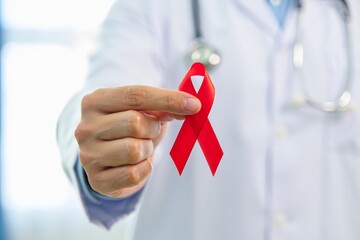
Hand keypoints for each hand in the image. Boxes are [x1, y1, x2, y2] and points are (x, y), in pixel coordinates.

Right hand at [75, 85, 200, 197]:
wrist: (109, 159)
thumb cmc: (128, 129)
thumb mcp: (142, 111)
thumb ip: (162, 106)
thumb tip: (189, 105)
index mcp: (95, 101)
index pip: (136, 95)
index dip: (168, 99)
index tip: (194, 105)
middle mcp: (85, 127)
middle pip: (135, 122)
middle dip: (152, 128)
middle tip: (150, 131)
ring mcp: (88, 155)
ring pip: (134, 150)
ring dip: (147, 150)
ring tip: (140, 148)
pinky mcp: (96, 180)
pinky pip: (134, 174)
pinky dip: (144, 169)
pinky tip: (136, 164)